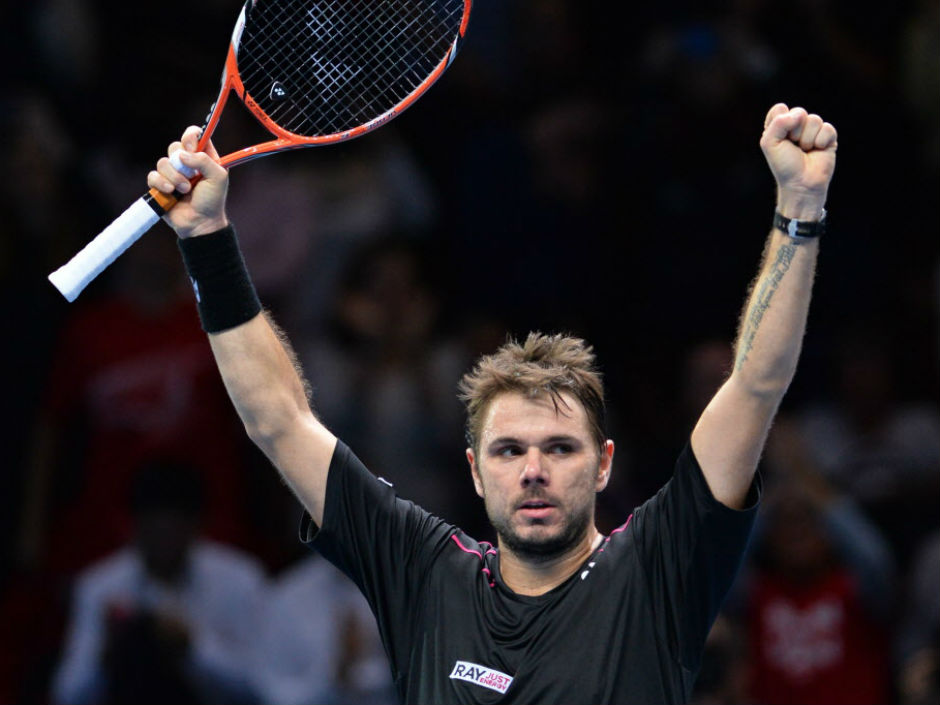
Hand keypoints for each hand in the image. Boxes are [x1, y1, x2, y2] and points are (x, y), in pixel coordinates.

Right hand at [147, 126, 229, 237]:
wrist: (200, 223)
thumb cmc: (212, 201)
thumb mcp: (218, 178)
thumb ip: (204, 160)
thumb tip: (182, 155)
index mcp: (203, 157)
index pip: (194, 135)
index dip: (191, 137)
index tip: (191, 148)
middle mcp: (187, 163)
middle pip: (175, 147)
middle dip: (181, 162)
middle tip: (192, 176)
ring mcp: (173, 174)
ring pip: (163, 162)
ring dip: (174, 177)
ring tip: (184, 190)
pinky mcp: (160, 185)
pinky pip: (153, 176)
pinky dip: (161, 183)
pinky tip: (171, 192)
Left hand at [760, 104, 836, 219]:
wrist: (801, 183)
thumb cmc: (784, 165)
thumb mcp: (770, 143)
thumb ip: (778, 122)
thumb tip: (799, 113)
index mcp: (780, 125)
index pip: (780, 109)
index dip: (780, 122)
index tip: (779, 139)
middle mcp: (796, 125)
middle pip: (799, 112)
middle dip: (795, 132)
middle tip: (794, 147)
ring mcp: (813, 130)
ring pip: (814, 119)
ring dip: (807, 139)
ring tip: (805, 150)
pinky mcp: (828, 136)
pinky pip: (827, 128)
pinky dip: (820, 142)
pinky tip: (818, 151)